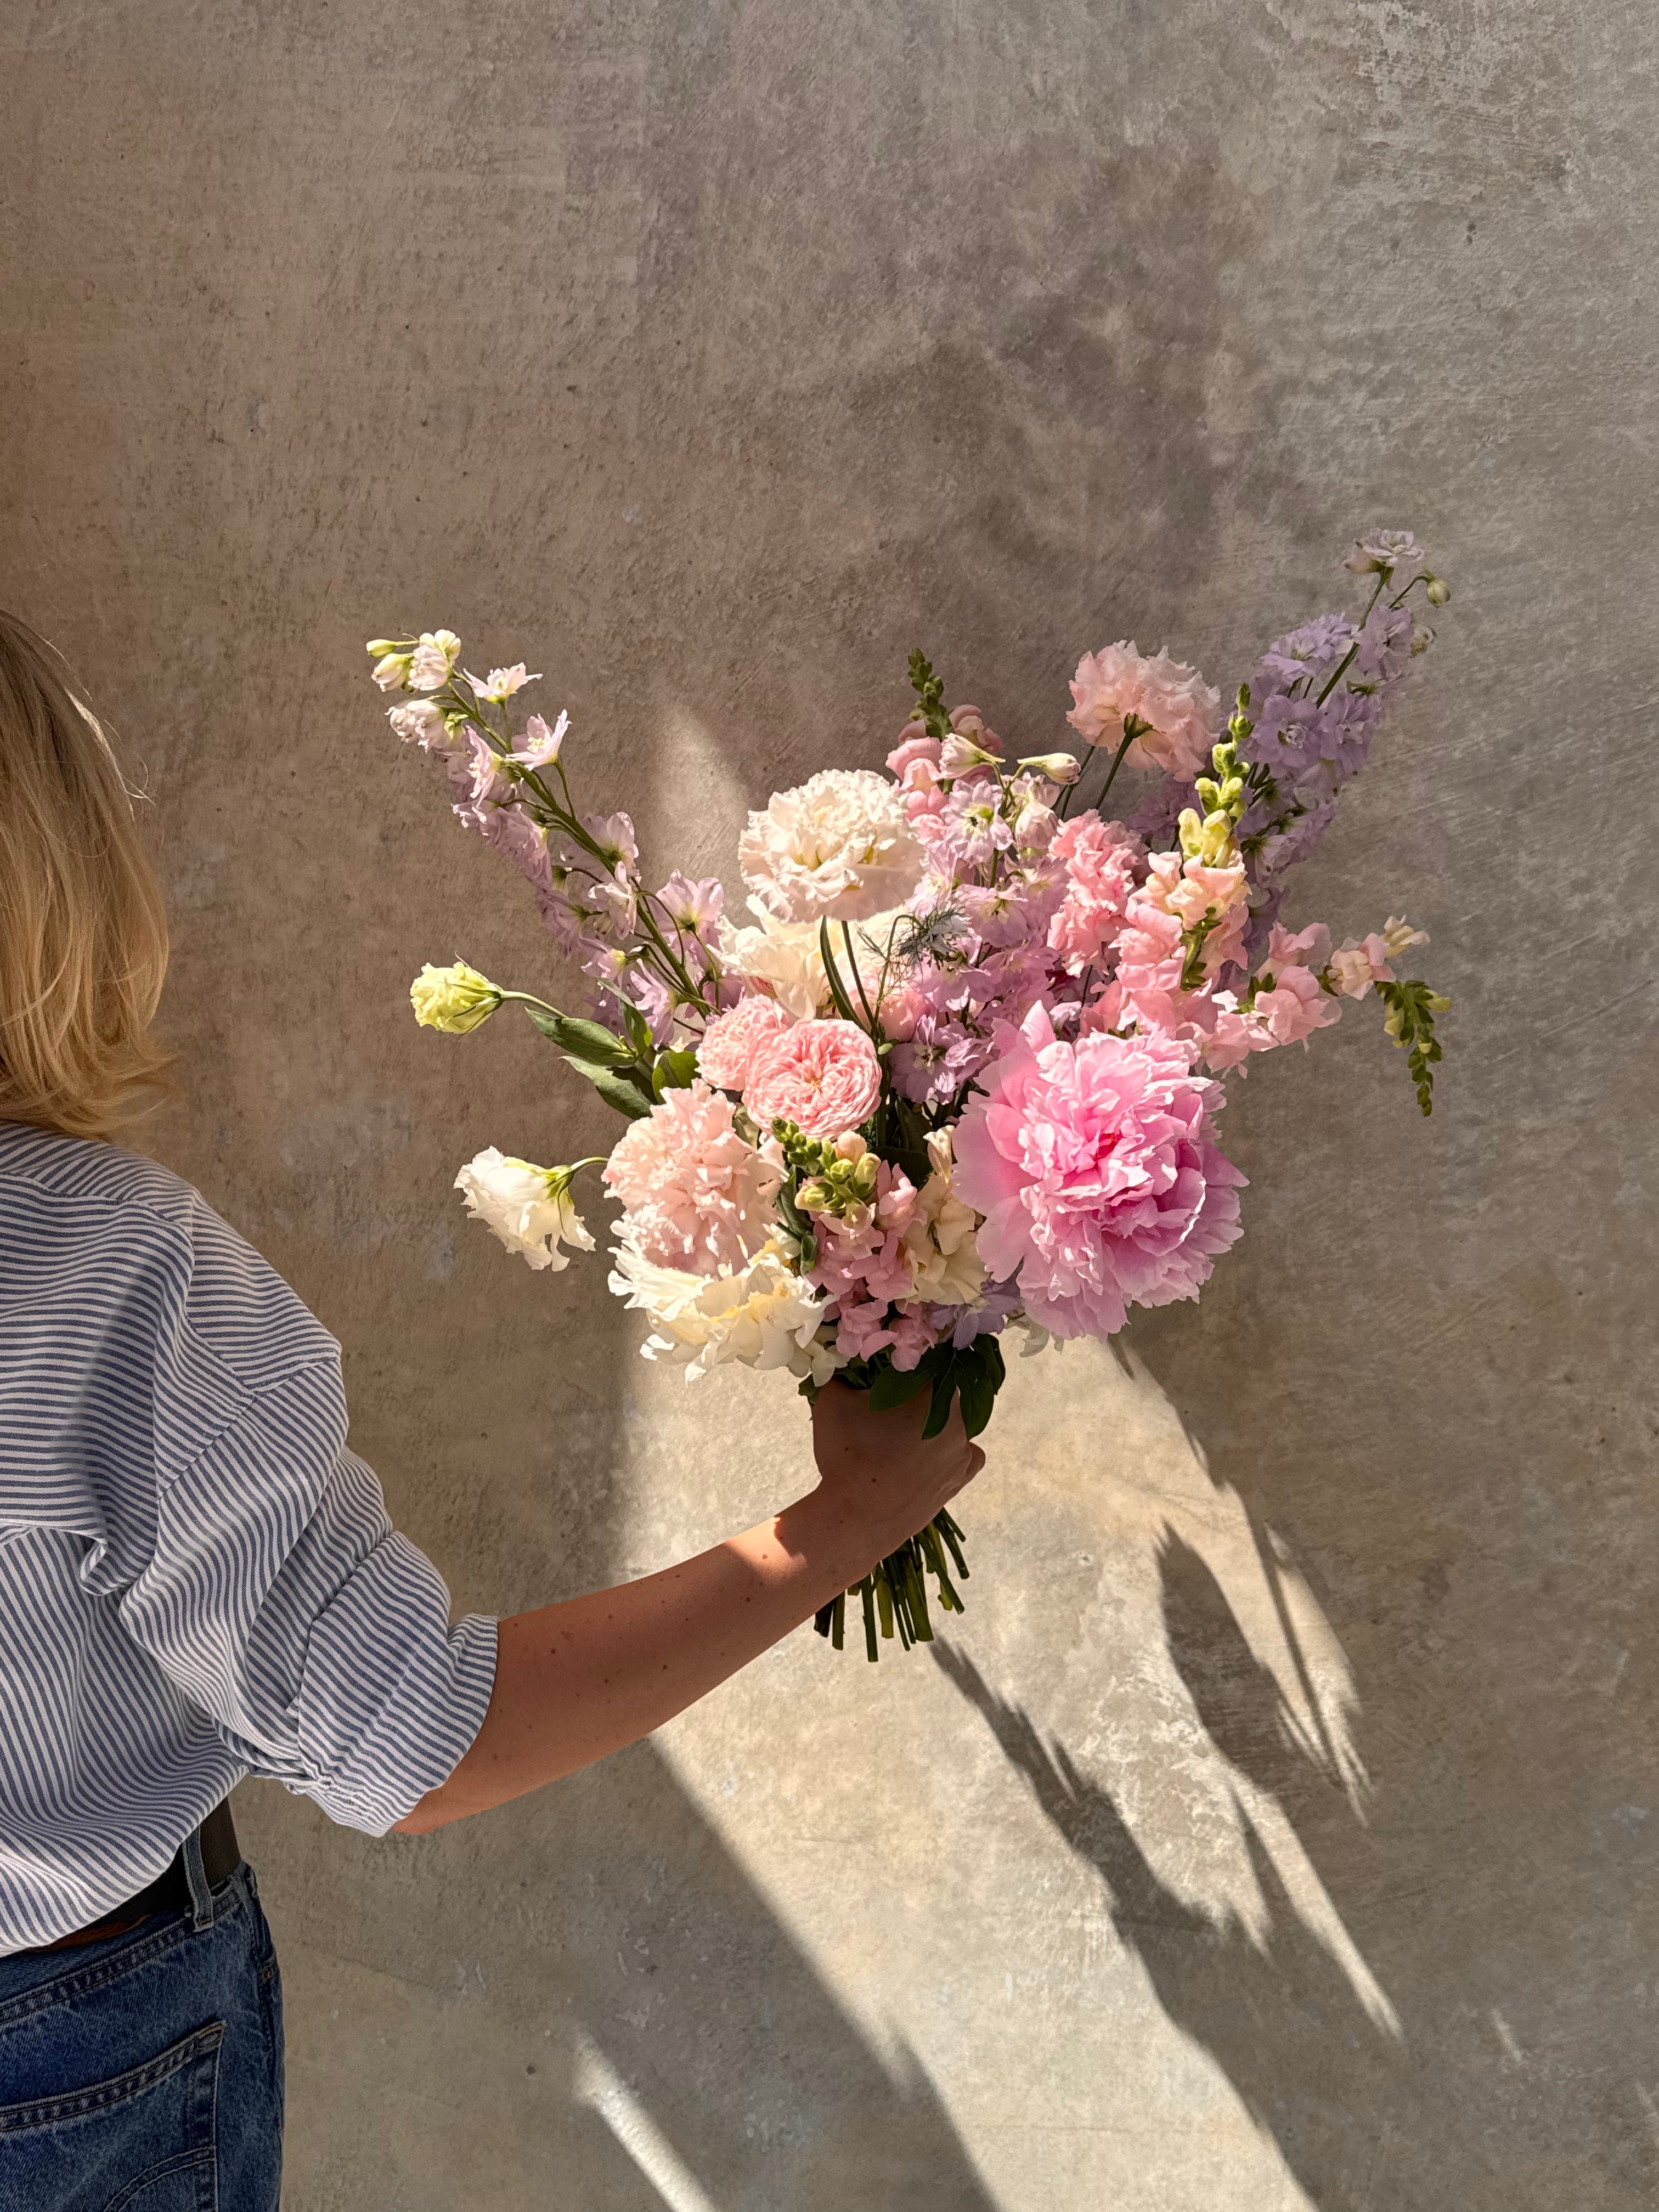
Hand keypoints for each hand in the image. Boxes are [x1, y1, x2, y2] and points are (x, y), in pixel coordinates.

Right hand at [807, 1378, 985, 1573]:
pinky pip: (968, 1454)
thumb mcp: (832, 1401)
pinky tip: (929, 1454)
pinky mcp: (960, 1479)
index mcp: (931, 1390)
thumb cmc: (846, 1455)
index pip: (928, 1362)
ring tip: (904, 1435)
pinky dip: (952, 1450)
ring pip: (955, 1422)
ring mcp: (962, 1450)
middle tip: (890, 1408)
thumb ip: (842, 1375)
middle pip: (942, 1393)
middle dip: (919, 1396)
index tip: (888, 1374)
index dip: (908, 1366)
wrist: (856, 1518)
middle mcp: (956, 1417)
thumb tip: (843, 1365)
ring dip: (935, 1422)